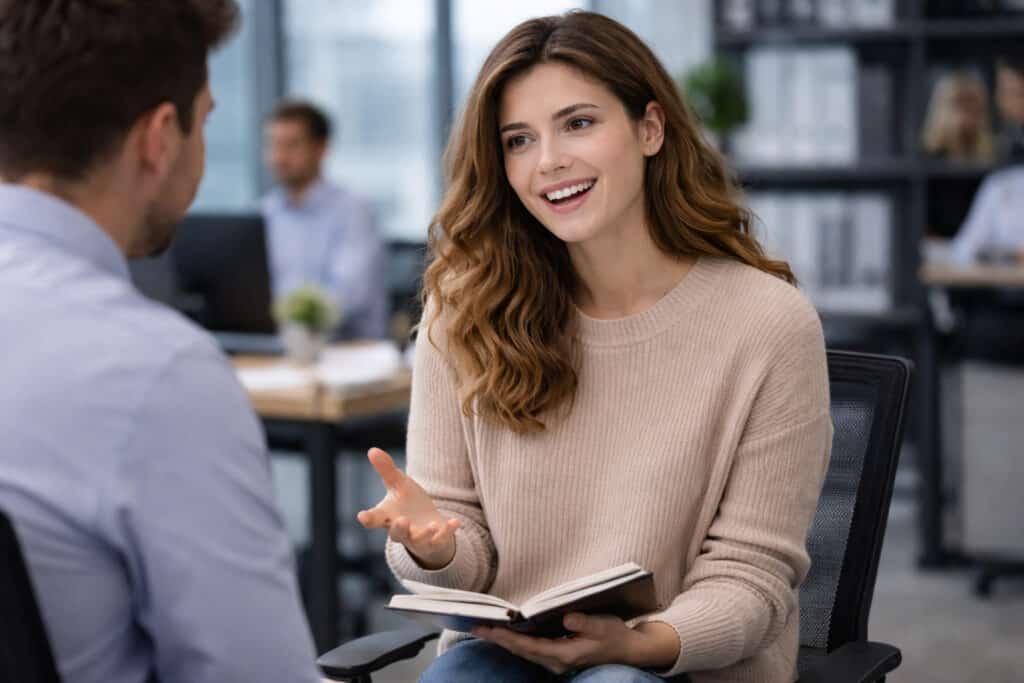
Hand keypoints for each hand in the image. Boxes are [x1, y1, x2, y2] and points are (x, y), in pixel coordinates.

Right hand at [357, 448, 460, 568]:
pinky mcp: (436, 541)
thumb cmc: (408, 503)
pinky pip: (441, 540)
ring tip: (432, 525)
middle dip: (399, 528)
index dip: (368, 519)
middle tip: (401, 521)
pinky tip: (455, 522)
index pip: (374, 519)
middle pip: (397, 534)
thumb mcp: (398, 484)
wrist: (427, 522)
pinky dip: (448, 532)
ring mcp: (418, 538)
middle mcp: (401, 531)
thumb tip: (372, 450)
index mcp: (388, 517)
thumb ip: (386, 470)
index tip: (362, 516)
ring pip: (419, 540)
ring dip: (426, 534)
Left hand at [471, 614, 679, 673]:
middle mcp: (557, 662)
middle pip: (520, 650)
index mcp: (564, 655)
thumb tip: (566, 617)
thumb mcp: (604, 625)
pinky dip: (517, 641)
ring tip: (485, 627)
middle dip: (497, 638)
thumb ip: (584, 622)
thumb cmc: (616, 636)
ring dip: (504, 640)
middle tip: (475, 625)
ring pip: (524, 651)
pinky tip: (507, 632)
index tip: (487, 628)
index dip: (506, 637)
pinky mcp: (558, 657)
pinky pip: (531, 650)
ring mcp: (556, 661)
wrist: (629, 652)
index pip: (527, 646)